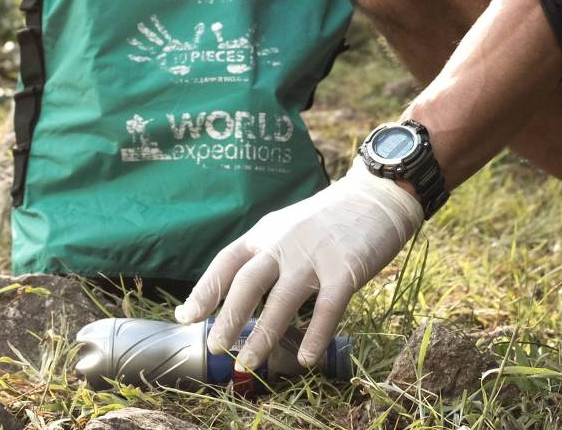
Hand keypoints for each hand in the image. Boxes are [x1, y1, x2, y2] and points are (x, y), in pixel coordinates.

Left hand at [174, 166, 423, 368]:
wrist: (376, 197)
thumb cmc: (328, 220)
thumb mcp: (286, 228)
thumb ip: (265, 256)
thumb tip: (239, 297)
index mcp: (265, 233)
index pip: (226, 262)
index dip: (204, 291)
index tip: (186, 317)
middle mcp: (283, 244)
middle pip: (247, 284)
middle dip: (228, 319)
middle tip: (216, 349)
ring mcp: (314, 257)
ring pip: (281, 302)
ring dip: (264, 337)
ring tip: (249, 364)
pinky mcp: (346, 271)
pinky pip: (326, 309)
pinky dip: (314, 337)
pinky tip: (305, 359)